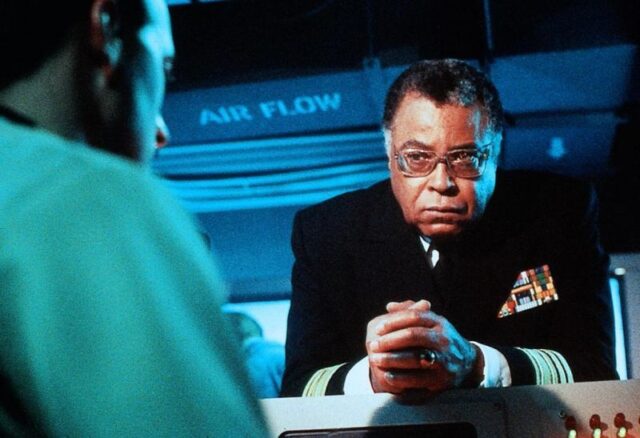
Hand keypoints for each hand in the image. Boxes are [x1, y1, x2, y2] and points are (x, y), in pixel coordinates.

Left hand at [366, 300, 480, 393]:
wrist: (467, 365)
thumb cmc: (440, 340)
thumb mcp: (432, 323)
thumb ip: (411, 312)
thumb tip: (390, 306)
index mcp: (440, 323)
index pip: (414, 316)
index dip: (394, 321)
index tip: (378, 328)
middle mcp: (443, 339)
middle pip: (413, 335)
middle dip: (390, 340)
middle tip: (372, 345)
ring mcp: (444, 360)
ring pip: (414, 357)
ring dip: (391, 359)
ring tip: (375, 359)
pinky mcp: (441, 380)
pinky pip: (417, 379)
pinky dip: (400, 377)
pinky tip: (387, 375)